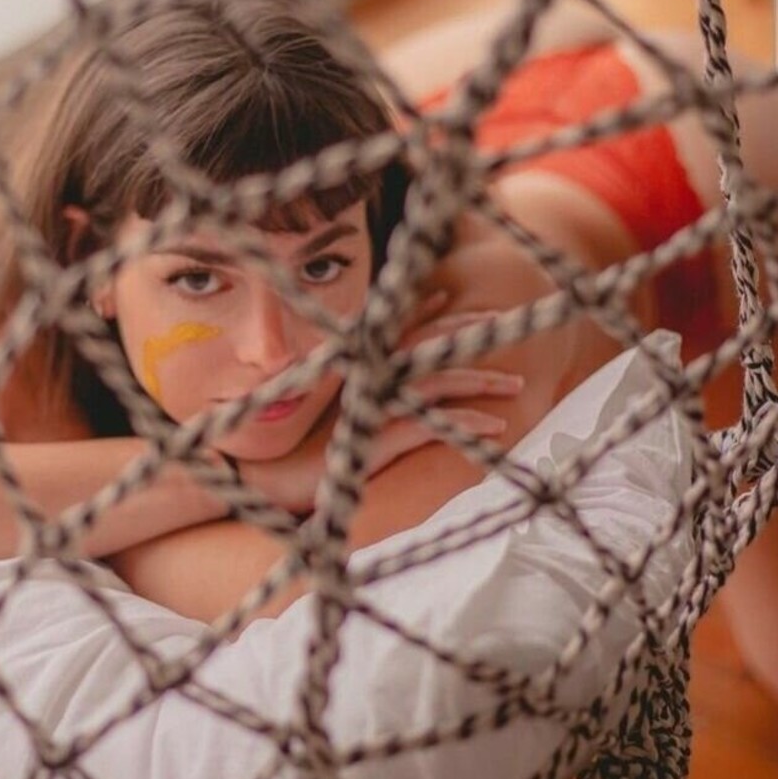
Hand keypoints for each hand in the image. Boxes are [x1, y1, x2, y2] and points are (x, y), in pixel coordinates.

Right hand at [237, 294, 522, 514]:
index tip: (446, 295)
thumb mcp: (323, 420)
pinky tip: (496, 427)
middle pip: (426, 347)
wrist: (260, 483)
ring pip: (436, 381)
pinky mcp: (375, 439)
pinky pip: (430, 425)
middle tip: (505, 328)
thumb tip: (364, 397)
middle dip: (466, 336)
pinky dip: (464, 424)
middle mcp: (363, 380)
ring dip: (480, 380)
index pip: (393, 330)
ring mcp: (370, 407)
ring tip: (517, 383)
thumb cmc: (290, 455)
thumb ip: (345, 399)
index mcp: (351, 370)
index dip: (422, 311)